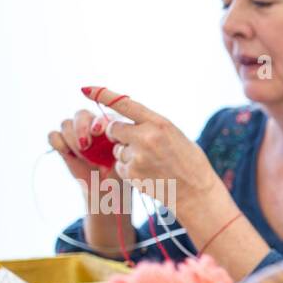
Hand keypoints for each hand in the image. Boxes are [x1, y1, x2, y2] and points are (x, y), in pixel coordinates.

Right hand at [47, 108, 119, 213]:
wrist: (104, 188)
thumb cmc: (119, 174)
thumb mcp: (123, 163)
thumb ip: (119, 149)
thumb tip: (115, 141)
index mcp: (111, 126)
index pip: (102, 115)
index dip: (98, 121)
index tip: (97, 132)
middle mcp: (92, 125)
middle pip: (81, 114)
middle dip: (81, 128)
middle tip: (85, 146)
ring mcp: (76, 133)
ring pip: (66, 123)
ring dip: (72, 139)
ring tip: (83, 155)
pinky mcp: (63, 143)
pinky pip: (53, 135)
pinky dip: (57, 142)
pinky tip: (67, 153)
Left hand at [81, 85, 220, 212]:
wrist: (196, 193)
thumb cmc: (189, 163)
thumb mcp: (176, 136)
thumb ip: (152, 126)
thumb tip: (130, 120)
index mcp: (159, 123)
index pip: (125, 103)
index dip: (103, 94)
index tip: (86, 89)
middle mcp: (146, 137)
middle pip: (114, 128)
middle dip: (118, 134)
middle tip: (134, 142)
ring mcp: (138, 156)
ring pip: (117, 150)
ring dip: (127, 155)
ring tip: (151, 164)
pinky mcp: (132, 173)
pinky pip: (120, 166)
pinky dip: (130, 170)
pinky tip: (148, 174)